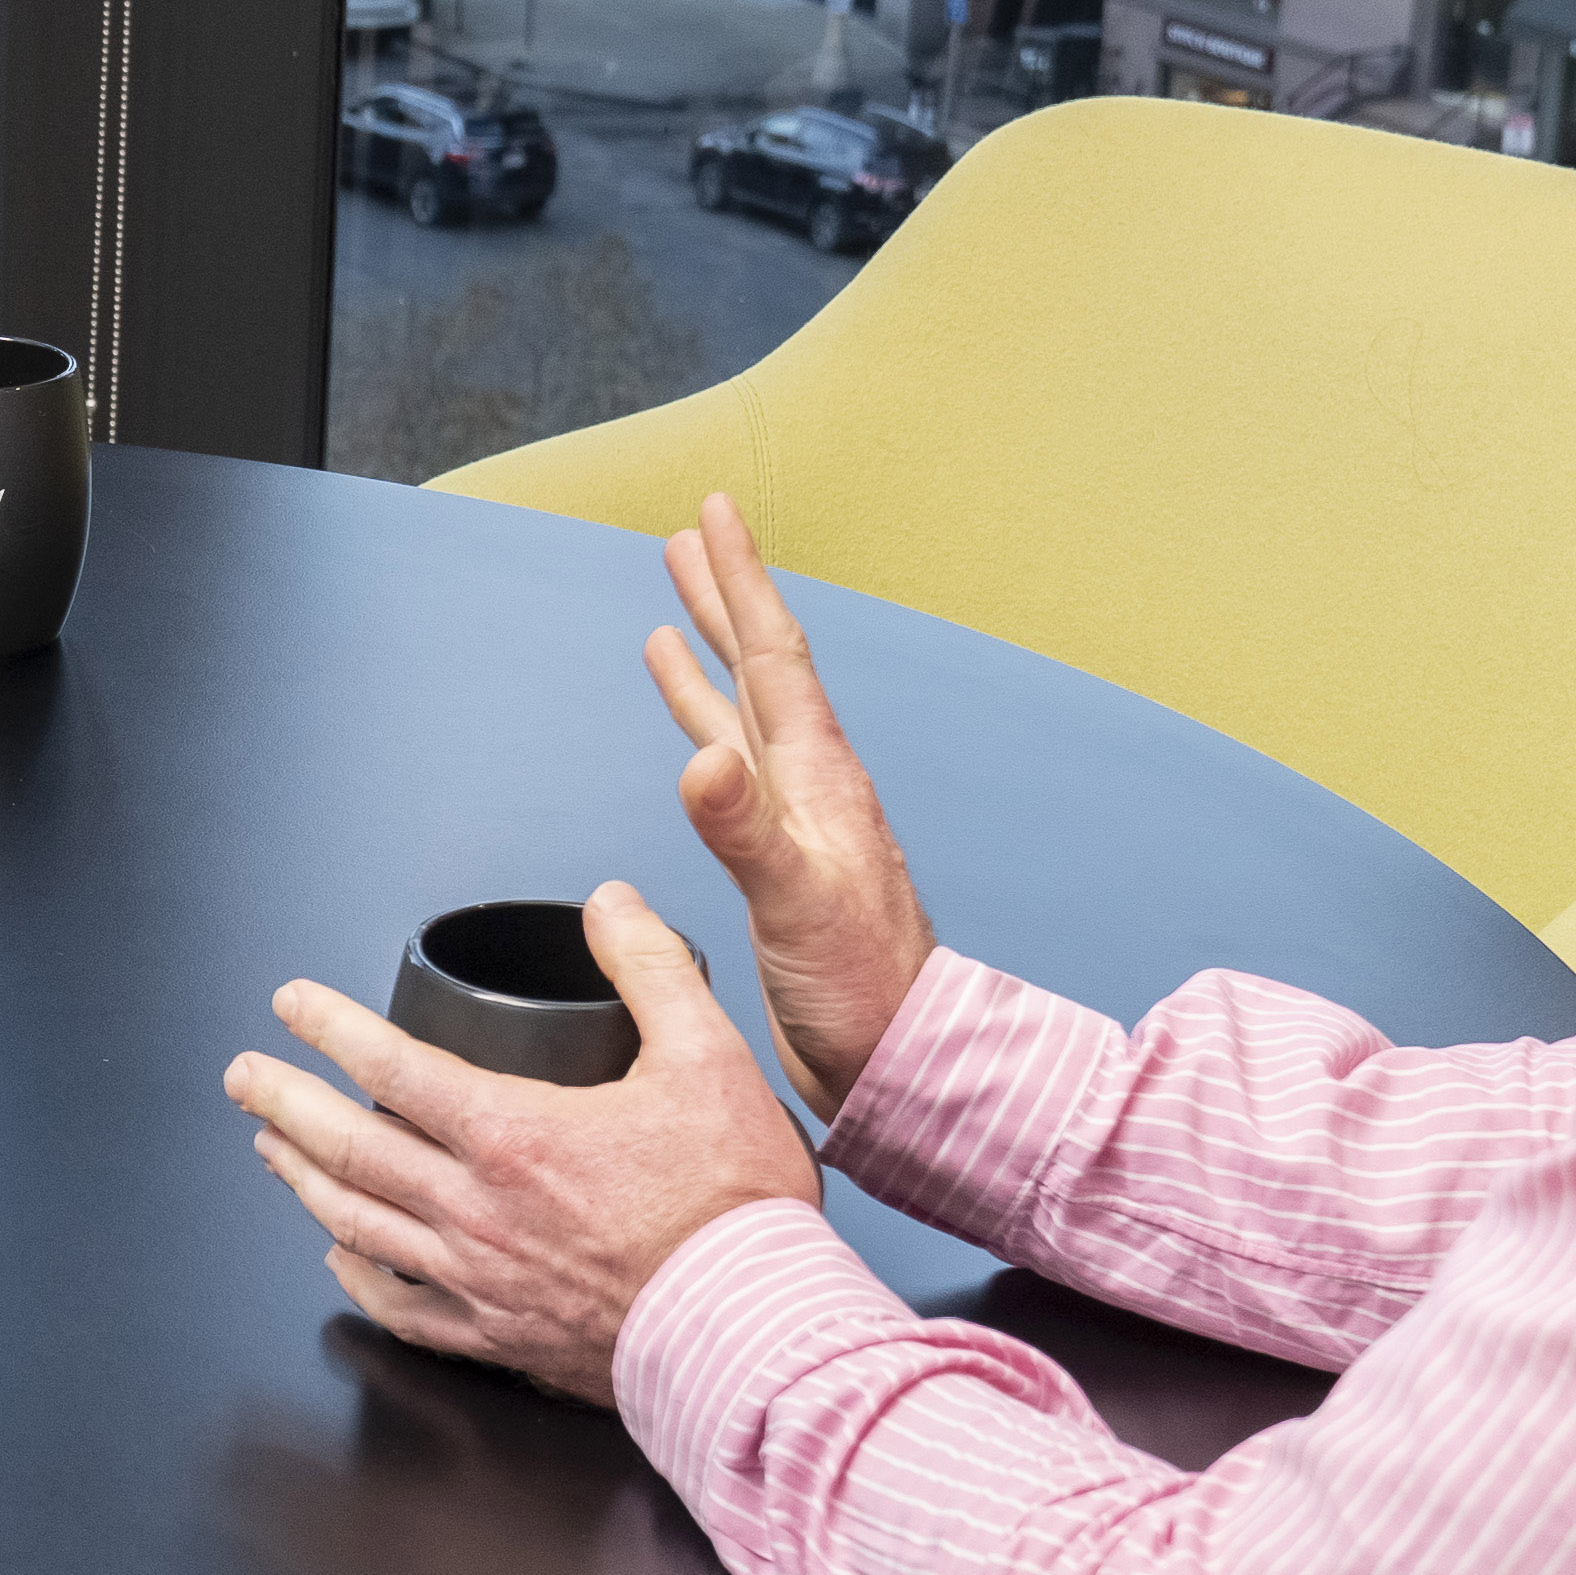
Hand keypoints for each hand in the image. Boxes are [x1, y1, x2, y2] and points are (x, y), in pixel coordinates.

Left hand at [226, 879, 818, 1397]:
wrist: (755, 1332)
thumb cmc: (736, 1209)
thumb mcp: (710, 1059)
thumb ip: (654, 969)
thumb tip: (612, 904)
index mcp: (513, 1134)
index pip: (388, 1065)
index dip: (327, 1028)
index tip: (290, 1004)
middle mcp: (475, 1209)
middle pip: (346, 1146)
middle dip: (283, 1101)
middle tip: (244, 1076)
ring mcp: (477, 1279)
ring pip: (356, 1223)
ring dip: (301, 1178)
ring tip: (269, 1148)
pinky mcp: (497, 1337)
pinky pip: (400, 1306)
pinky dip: (357, 1276)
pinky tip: (339, 1255)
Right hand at [647, 489, 932, 1101]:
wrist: (898, 1059)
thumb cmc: (862, 990)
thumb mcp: (797, 903)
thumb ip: (746, 830)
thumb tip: (701, 755)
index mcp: (816, 780)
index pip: (773, 657)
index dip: (740, 582)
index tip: (714, 515)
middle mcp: (808, 787)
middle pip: (759, 668)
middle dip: (725, 597)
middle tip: (692, 534)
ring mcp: (793, 824)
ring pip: (742, 715)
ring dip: (709, 659)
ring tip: (678, 610)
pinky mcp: (777, 864)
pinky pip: (733, 773)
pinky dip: (707, 733)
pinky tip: (693, 733)